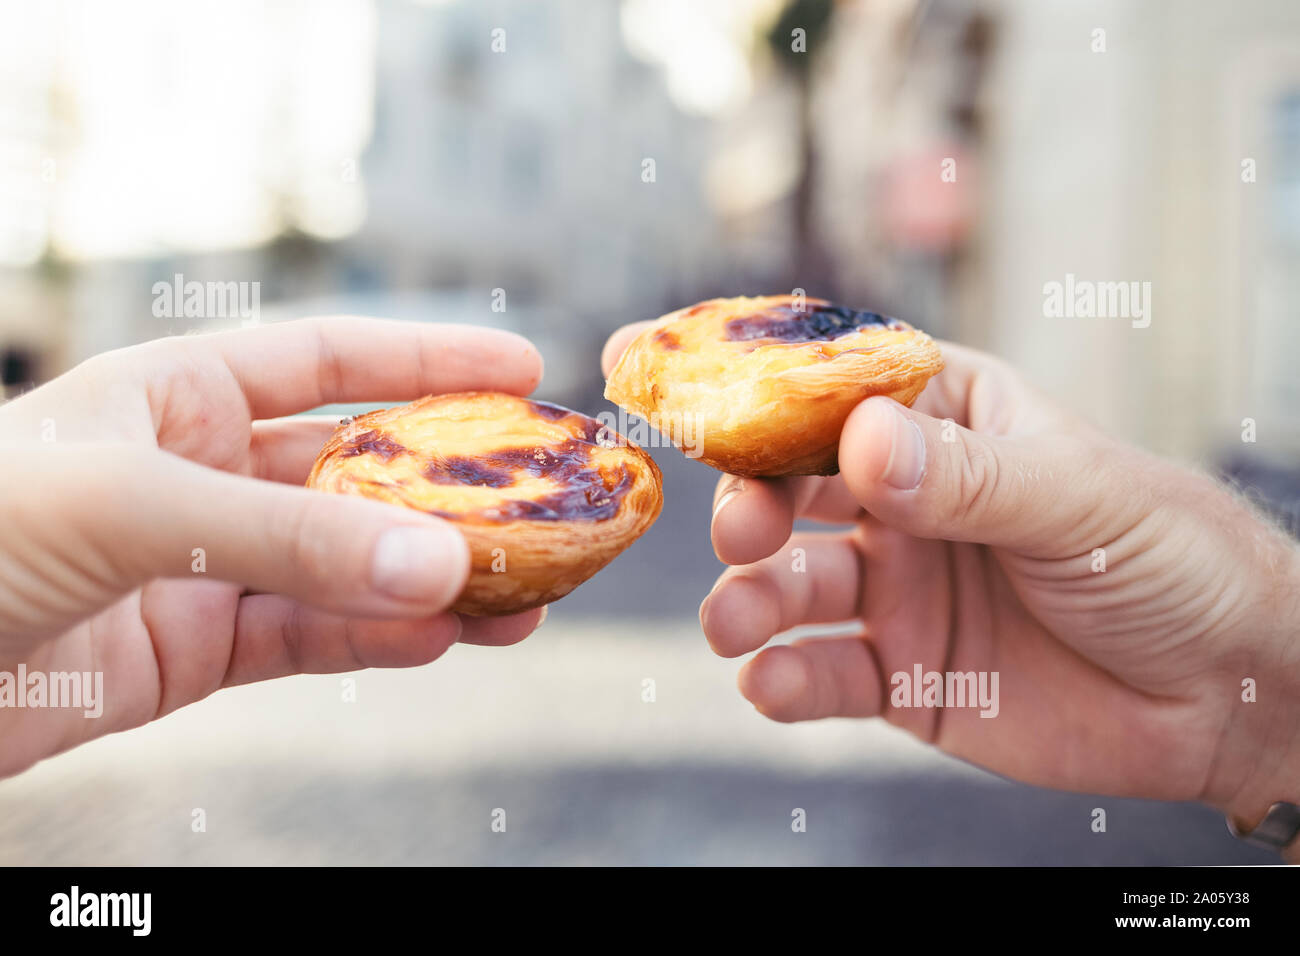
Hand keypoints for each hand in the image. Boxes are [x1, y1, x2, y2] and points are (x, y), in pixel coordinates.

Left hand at [0, 317, 546, 775]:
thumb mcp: (128, 504)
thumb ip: (288, 536)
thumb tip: (442, 566)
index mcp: (173, 396)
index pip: (325, 360)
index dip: (426, 360)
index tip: (521, 369)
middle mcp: (198, 475)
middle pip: (354, 473)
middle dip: (449, 489)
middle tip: (543, 504)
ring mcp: (202, 567)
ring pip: (346, 566)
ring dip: (433, 581)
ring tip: (524, 599)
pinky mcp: (194, 654)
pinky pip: (309, 638)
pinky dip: (378, 640)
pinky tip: (441, 638)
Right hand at [605, 325, 1299, 856]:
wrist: (1225, 694)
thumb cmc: (1167, 556)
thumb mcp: (1078, 497)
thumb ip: (966, 476)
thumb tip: (856, 441)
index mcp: (945, 424)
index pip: (832, 390)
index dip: (748, 384)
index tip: (667, 376)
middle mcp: (906, 501)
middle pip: (790, 491)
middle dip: (749, 507)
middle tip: (741, 533)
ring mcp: (898, 589)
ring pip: (791, 588)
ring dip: (749, 601)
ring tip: (734, 625)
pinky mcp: (902, 676)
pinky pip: (824, 677)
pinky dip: (787, 683)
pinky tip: (772, 687)